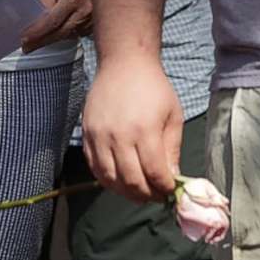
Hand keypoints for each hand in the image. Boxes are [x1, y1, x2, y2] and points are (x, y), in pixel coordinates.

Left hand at [20, 0, 91, 51]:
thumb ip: (43, 4)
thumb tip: (36, 24)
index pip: (52, 21)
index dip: (37, 32)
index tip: (25, 40)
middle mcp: (85, 9)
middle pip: (61, 33)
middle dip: (42, 41)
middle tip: (27, 47)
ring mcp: (93, 17)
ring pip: (69, 35)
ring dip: (53, 38)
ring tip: (38, 40)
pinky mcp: (96, 22)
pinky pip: (78, 33)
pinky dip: (66, 33)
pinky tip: (57, 32)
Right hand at [82, 57, 183, 200]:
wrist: (124, 63)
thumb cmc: (153, 87)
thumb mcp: (173, 115)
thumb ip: (172, 149)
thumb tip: (172, 178)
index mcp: (145, 131)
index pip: (154, 174)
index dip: (163, 188)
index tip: (169, 190)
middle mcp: (119, 137)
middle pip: (131, 182)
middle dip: (146, 195)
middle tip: (155, 195)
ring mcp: (99, 137)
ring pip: (110, 179)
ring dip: (125, 192)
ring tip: (138, 191)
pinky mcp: (87, 135)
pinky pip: (94, 167)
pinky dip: (107, 179)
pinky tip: (119, 179)